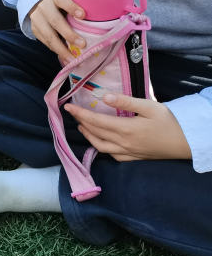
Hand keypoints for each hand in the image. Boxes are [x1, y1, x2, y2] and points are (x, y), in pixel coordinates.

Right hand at [28, 0, 86, 65]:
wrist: (41, 4)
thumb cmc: (64, 3)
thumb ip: (80, 5)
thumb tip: (100, 19)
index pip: (62, 0)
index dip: (72, 7)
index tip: (83, 15)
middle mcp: (44, 6)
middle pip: (55, 21)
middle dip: (69, 34)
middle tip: (82, 44)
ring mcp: (37, 19)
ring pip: (49, 35)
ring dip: (61, 49)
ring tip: (73, 60)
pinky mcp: (35, 30)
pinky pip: (46, 42)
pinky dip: (57, 51)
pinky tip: (66, 58)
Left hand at [66, 92, 191, 160]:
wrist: (188, 142)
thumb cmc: (170, 121)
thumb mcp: (149, 106)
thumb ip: (125, 101)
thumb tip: (103, 97)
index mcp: (125, 129)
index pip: (95, 121)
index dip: (79, 114)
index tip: (67, 107)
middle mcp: (123, 143)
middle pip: (95, 134)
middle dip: (81, 123)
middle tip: (73, 113)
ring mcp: (128, 153)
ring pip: (100, 147)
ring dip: (88, 136)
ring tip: (82, 126)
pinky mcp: (134, 158)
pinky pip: (112, 156)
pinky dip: (102, 148)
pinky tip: (100, 141)